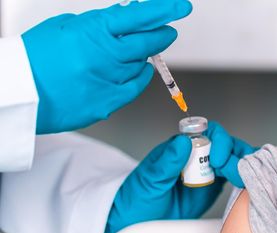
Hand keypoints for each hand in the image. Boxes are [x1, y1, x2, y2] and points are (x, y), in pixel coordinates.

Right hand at [22, 0, 191, 133]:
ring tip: (131, 54)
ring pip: (141, 65)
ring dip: (143, 57)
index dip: (162, 11)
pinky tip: (138, 72)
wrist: (19, 95)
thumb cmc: (36, 59)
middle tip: (168, 31)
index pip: (137, 17)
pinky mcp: (108, 102)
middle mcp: (104, 56)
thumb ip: (98, 24)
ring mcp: (108, 81)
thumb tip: (125, 20)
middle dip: (161, 35)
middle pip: (146, 43)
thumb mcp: (65, 27)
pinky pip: (135, 87)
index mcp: (92, 31)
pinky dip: (140, 77)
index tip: (180, 8)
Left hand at [104, 121, 256, 232]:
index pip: (207, 132)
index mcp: (182, 147)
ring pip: (234, 159)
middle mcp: (197, 156)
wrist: (137, 222)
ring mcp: (208, 171)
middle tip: (228, 171)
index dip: (218, 141)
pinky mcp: (215, 187)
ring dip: (241, 166)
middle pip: (226, 144)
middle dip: (234, 154)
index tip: (216, 158)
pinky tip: (245, 184)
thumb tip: (183, 142)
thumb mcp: (150, 180)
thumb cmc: (137, 198)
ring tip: (238, 178)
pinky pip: (234, 178)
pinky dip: (244, 178)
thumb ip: (167, 161)